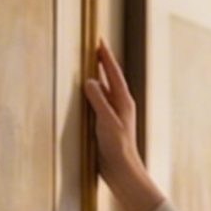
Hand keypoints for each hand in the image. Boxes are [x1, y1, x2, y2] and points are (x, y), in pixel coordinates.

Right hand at [84, 39, 143, 187]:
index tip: (99, 40)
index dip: (106, 56)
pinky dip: (93, 91)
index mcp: (123, 101)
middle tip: (95, 46)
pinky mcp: (107, 123)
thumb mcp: (106, 121)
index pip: (113, 73)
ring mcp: (114, 113)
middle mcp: (121, 105)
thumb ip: (98, 100)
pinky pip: (99, 101)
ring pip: (105, 89)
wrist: (122, 170)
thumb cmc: (117, 147)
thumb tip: (90, 81)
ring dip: (98, 75)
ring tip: (92, 63)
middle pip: (110, 78)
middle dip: (103, 62)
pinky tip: (88, 93)